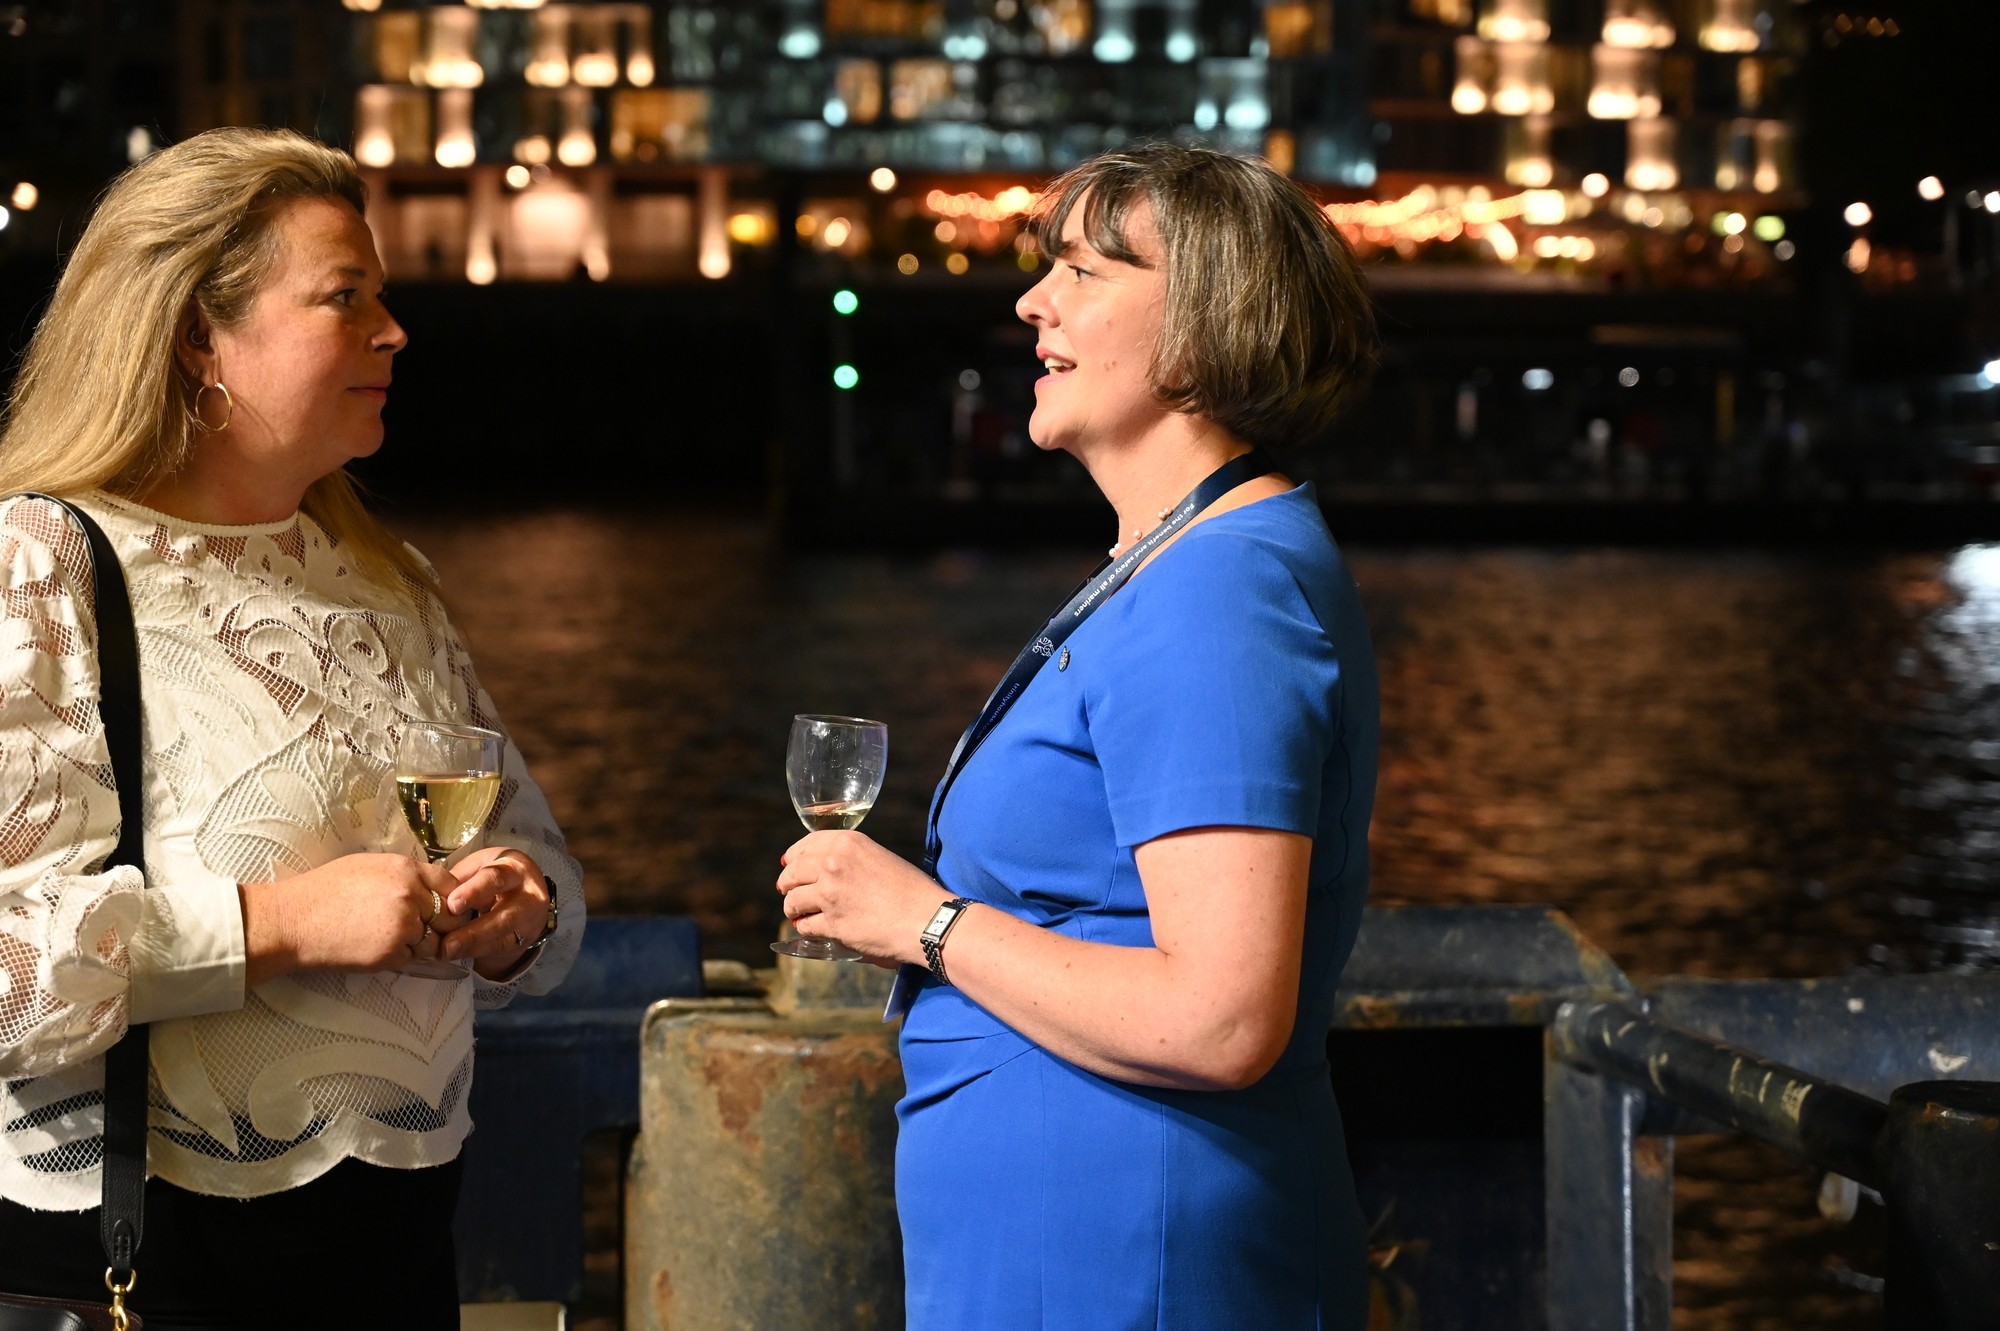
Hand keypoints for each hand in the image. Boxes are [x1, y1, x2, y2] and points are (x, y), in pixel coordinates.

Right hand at [242, 853, 465, 985]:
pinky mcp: (392, 952)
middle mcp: (410, 895)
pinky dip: (399, 957)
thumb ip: (404, 875)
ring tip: (388, 937)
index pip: (450, 883)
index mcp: (405, 869)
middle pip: (448, 915)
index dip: (449, 897)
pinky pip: (411, 958)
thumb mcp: (369, 867)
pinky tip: (374, 947)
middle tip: (417, 928)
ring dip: (419, 943)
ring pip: (432, 940)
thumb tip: (429, 887)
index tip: (442, 907)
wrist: (293, 920)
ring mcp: (403, 925)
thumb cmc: (324, 891)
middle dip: (437, 924)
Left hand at [438, 847, 553, 978]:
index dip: (474, 892)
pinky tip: (456, 954)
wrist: (525, 888)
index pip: (496, 879)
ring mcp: (531, 920)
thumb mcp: (479, 866)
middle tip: (446, 943)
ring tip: (446, 952)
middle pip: (505, 916)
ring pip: (504, 937)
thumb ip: (460, 880)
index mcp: (515, 869)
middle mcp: (530, 895)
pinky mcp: (525, 938)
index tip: (452, 905)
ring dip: (472, 947)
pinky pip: (500, 948)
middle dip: (474, 932)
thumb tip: (432, 898)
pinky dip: (475, 952)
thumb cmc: (493, 872)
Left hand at [775, 831, 946, 965]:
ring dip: (793, 908)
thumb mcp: (880, 857)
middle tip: (787, 890)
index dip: (793, 855)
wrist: (926, 918)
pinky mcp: (831, 923)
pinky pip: (804, 925)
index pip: (806, 844)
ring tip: (798, 913)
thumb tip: (825, 869)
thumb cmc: (911, 889)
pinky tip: (810, 928)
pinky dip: (804, 928)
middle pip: (792, 872)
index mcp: (847, 843)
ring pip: (793, 901)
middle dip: (786, 883)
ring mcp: (830, 894)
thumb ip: (851, 858)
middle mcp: (833, 864)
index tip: (788, 863)